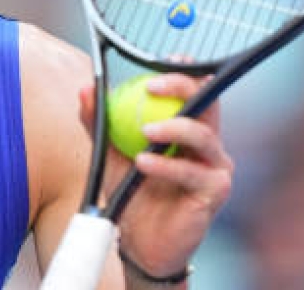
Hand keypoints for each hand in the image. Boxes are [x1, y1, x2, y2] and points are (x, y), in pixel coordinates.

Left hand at [78, 74, 233, 277]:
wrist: (139, 243)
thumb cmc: (130, 194)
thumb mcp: (109, 154)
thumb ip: (100, 123)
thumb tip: (87, 90)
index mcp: (189, 127)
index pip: (194, 90)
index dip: (184, 72)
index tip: (165, 61)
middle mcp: (208, 143)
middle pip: (208, 101)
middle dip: (183, 87)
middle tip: (151, 88)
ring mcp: (216, 166)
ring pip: (204, 135)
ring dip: (173, 127)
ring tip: (145, 131)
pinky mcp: (216, 191)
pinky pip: (192, 172)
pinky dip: (166, 166)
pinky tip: (143, 164)